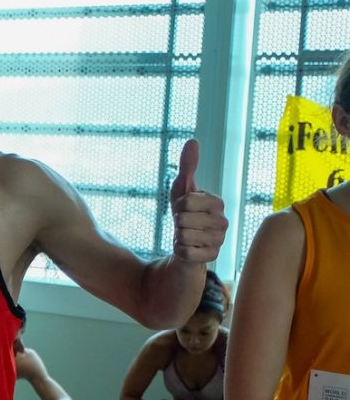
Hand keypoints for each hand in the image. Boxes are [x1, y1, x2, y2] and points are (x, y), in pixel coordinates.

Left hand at [169, 139, 227, 261]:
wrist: (187, 242)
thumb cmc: (185, 212)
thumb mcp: (182, 189)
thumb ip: (187, 166)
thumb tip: (192, 141)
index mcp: (218, 203)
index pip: (186, 201)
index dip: (177, 205)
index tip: (183, 208)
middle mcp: (223, 222)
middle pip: (182, 219)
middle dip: (176, 222)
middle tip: (184, 224)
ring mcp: (220, 241)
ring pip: (182, 236)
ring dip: (177, 236)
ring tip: (186, 236)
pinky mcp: (212, 258)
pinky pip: (184, 252)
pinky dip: (179, 250)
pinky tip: (187, 249)